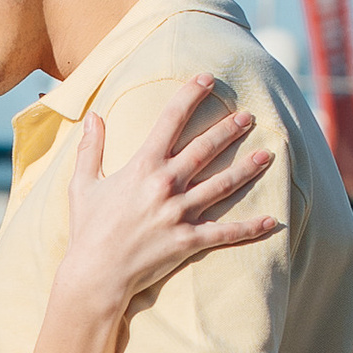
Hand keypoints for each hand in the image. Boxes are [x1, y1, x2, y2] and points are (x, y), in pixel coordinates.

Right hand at [56, 77, 279, 321]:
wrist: (95, 274)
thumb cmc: (88, 229)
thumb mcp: (83, 184)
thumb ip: (90, 148)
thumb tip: (93, 116)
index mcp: (142, 166)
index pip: (171, 120)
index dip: (191, 95)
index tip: (207, 79)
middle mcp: (165, 185)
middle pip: (206, 149)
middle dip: (229, 129)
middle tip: (249, 117)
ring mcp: (179, 213)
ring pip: (223, 185)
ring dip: (248, 168)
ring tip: (268, 155)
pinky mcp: (188, 240)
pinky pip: (225, 233)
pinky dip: (249, 227)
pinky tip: (270, 220)